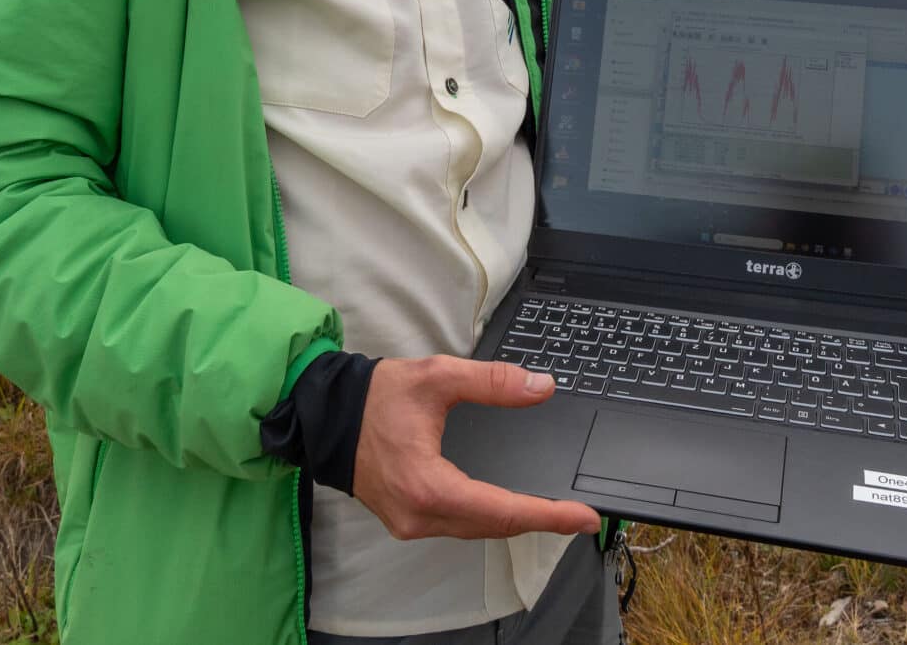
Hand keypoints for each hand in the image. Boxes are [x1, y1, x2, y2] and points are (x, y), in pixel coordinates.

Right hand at [351, 356, 601, 540]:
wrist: (324, 415)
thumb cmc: (374, 398)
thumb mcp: (436, 377)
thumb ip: (492, 383)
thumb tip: (541, 387)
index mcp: (428, 486)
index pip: (502, 510)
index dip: (548, 515)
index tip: (582, 518)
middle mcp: (420, 515)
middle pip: (493, 526)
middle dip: (540, 521)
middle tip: (579, 517)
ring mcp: (411, 523)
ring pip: (476, 530)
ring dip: (515, 522)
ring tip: (553, 513)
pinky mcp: (406, 519)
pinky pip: (458, 525)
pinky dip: (488, 518)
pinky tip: (509, 508)